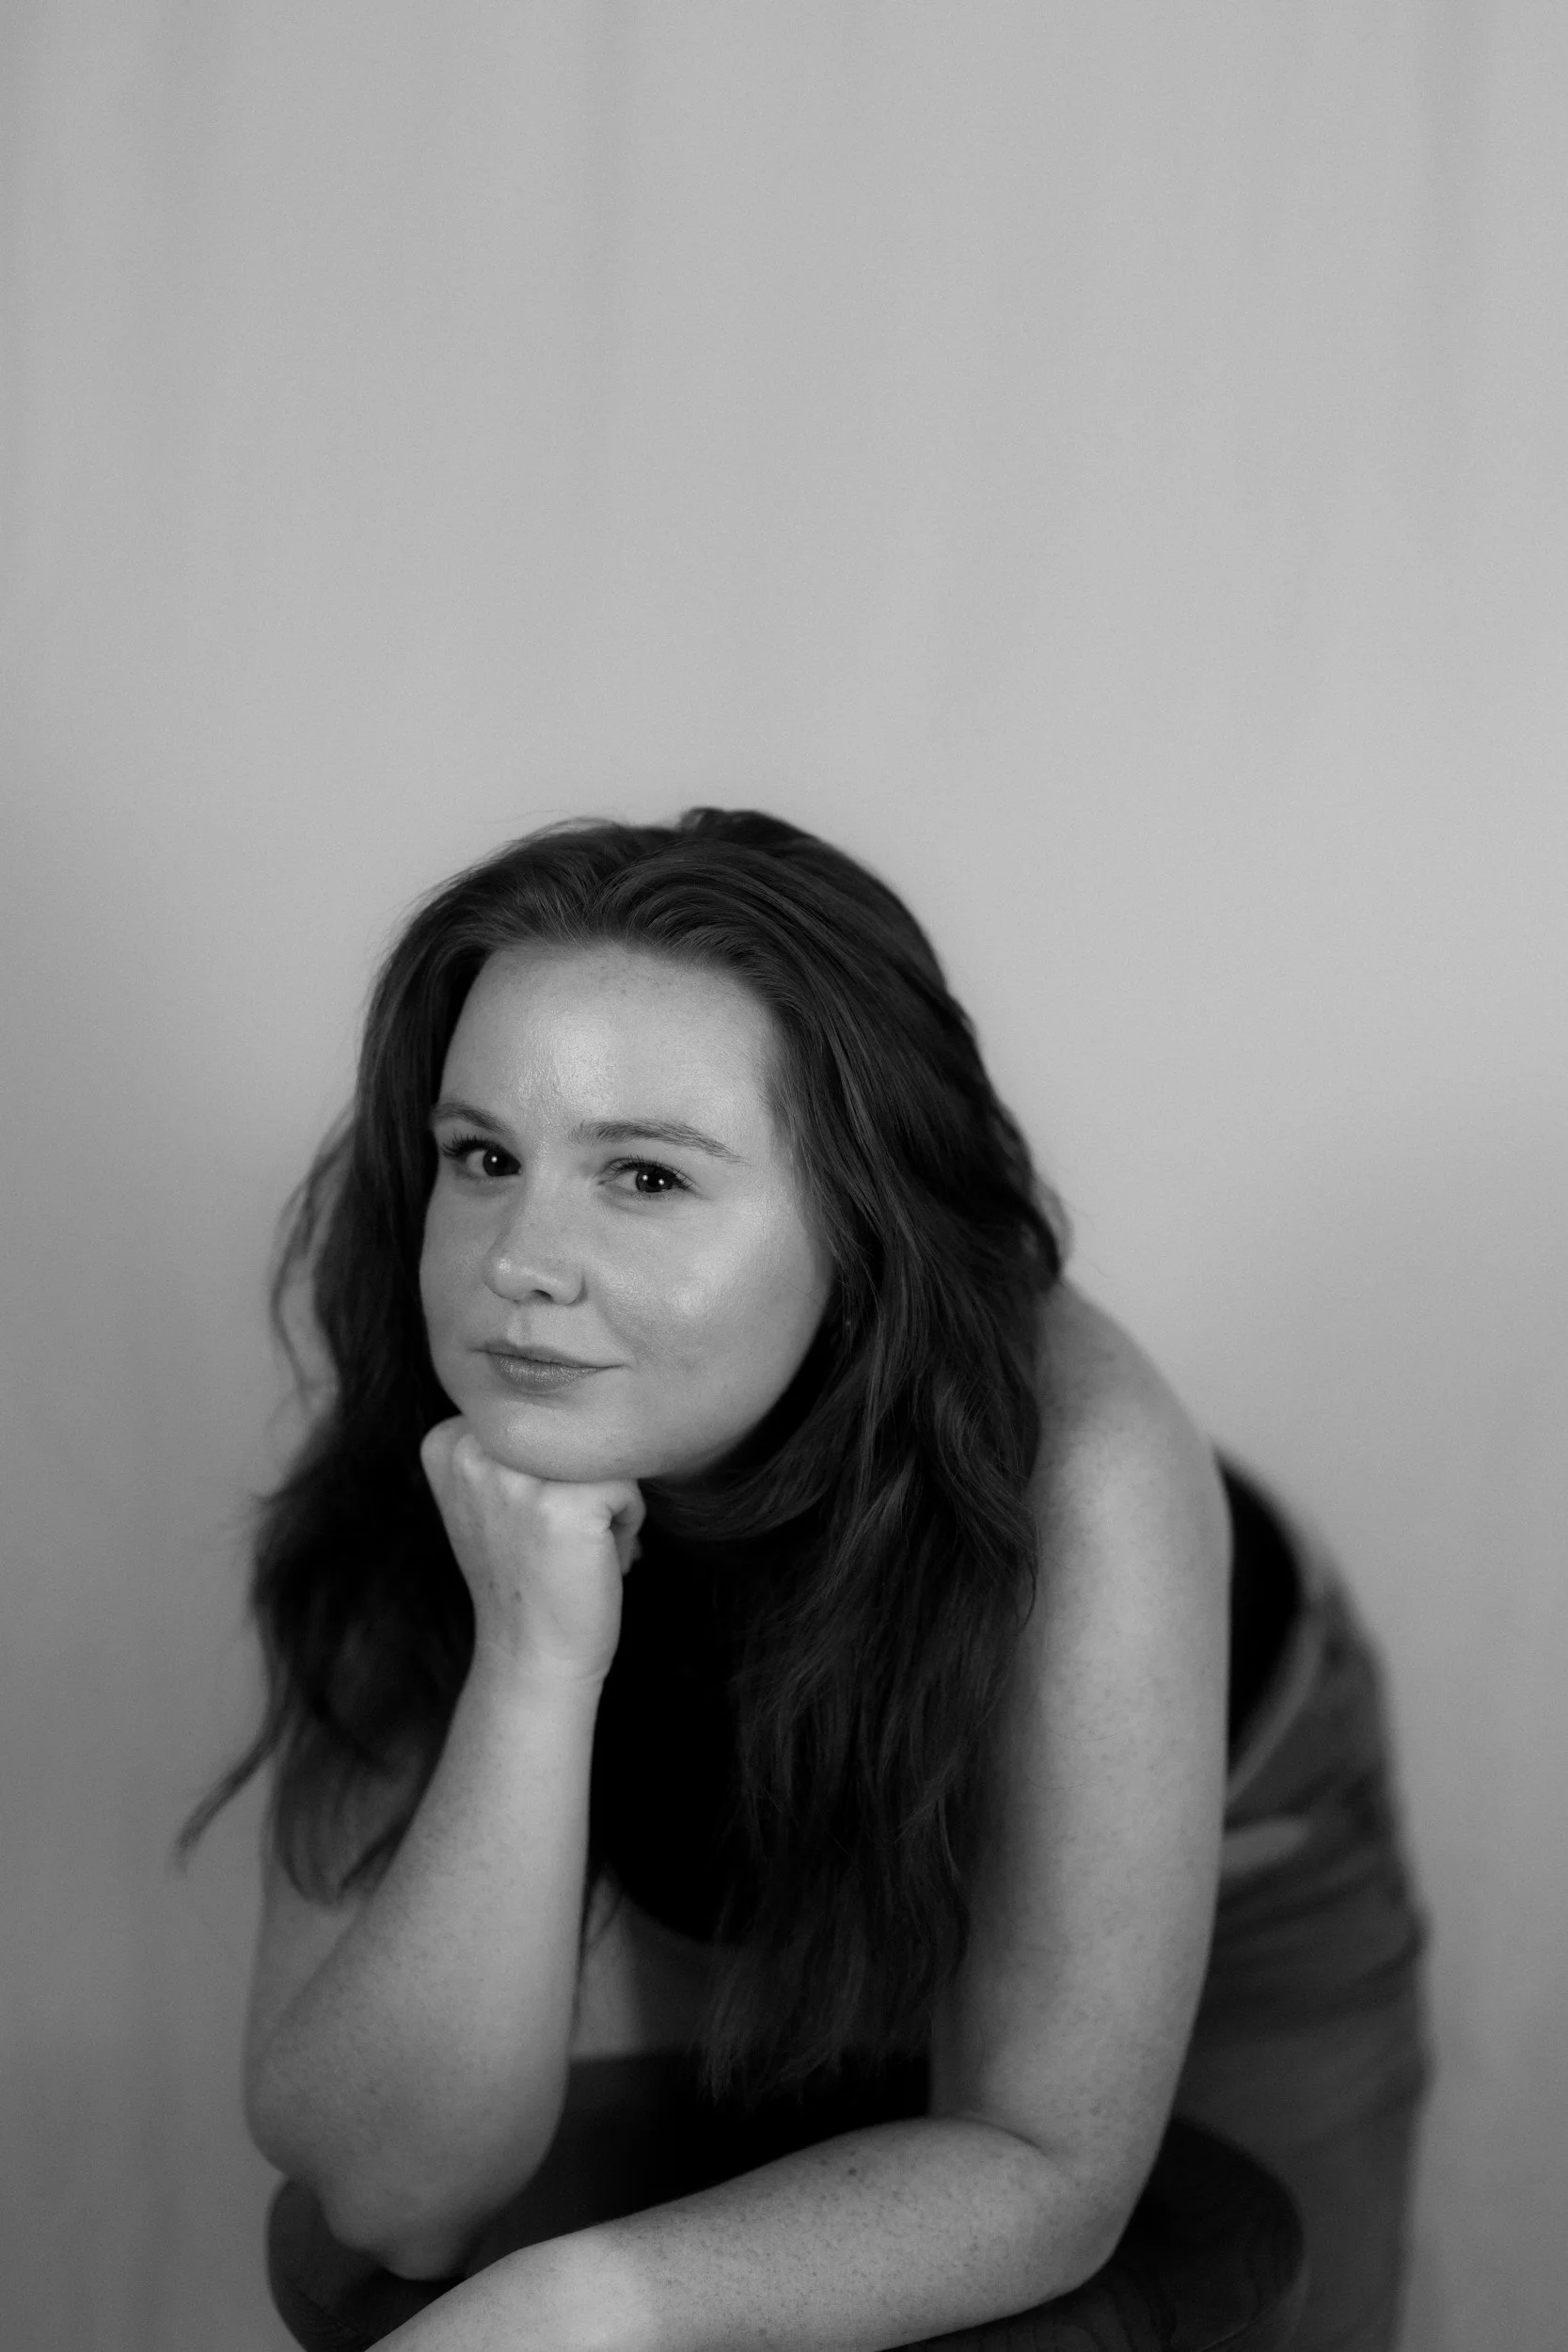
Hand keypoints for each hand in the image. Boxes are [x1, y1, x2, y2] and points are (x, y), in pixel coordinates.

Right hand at [420, 1417, 644, 1686]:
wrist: (531, 1655)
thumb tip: (585, 1382)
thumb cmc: (527, 1574)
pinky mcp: (565, 1503)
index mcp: (446, 1441)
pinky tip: (595, 1560)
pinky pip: (629, 1483)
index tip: (529, 1520)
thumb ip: (512, 1440)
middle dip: (581, 1478)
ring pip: (601, 1451)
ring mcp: (516, 1475)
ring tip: (577, 1547)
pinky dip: (628, 1522)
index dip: (550, 1465)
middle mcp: (471, 1451)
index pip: (538, 1411)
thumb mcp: (493, 1495)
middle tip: (558, 1538)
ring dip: (607, 1499)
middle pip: (570, 1425)